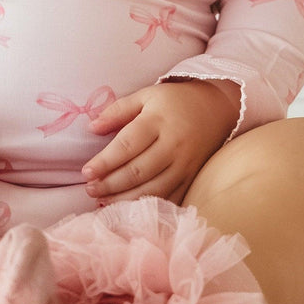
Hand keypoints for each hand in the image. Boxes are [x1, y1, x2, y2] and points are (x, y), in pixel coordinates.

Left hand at [80, 79, 242, 205]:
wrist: (216, 108)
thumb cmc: (174, 101)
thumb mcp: (146, 95)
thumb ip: (118, 110)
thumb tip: (92, 127)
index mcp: (158, 121)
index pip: (127, 145)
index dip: (105, 161)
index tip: (86, 171)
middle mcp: (173, 145)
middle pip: (138, 171)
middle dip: (110, 184)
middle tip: (89, 188)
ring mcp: (185, 165)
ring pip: (152, 189)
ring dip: (124, 199)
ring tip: (101, 200)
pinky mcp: (192, 178)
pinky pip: (169, 198)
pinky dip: (147, 206)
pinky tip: (128, 208)